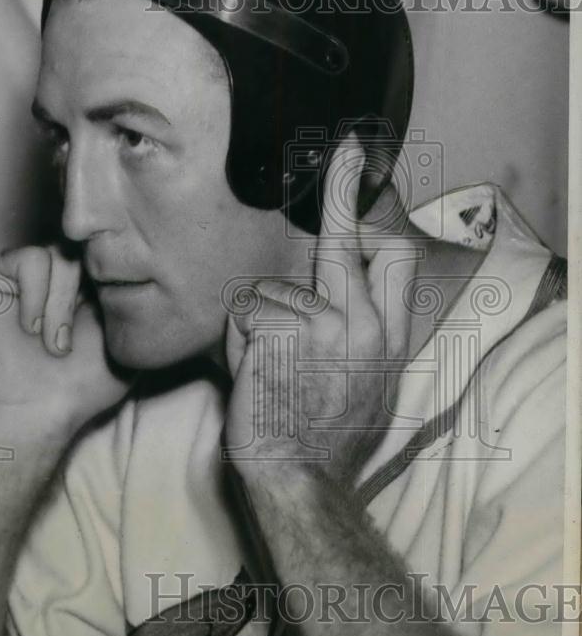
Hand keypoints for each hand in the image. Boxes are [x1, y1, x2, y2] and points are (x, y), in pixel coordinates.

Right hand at [0, 244, 133, 438]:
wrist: (34, 410)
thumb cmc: (81, 385)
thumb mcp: (132, 344)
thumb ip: (144, 305)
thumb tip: (146, 269)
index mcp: (95, 285)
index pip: (112, 252)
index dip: (114, 277)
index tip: (104, 321)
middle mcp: (64, 274)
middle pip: (87, 248)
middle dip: (83, 298)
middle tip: (67, 345)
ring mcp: (30, 273)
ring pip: (60, 252)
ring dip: (58, 304)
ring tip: (49, 343)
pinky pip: (29, 258)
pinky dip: (34, 294)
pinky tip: (29, 327)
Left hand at [224, 136, 416, 486]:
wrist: (300, 479)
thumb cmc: (327, 439)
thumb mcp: (373, 388)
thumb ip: (365, 336)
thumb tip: (356, 299)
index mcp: (388, 337)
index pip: (396, 258)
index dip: (379, 221)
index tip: (368, 188)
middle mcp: (362, 324)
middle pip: (346, 241)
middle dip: (342, 191)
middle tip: (344, 156)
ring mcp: (321, 325)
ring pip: (272, 289)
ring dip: (260, 319)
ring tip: (268, 366)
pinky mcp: (280, 331)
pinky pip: (245, 312)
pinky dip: (238, 337)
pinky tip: (250, 370)